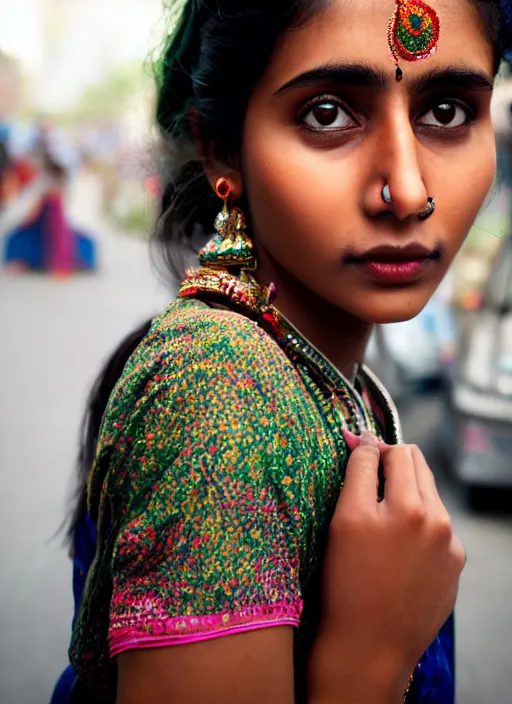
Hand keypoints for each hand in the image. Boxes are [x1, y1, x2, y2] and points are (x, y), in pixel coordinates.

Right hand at [309, 432, 464, 702]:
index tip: (355, 452)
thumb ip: (359, 472)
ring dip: (408, 488)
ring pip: (428, 488)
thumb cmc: (345, 584)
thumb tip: (364, 439)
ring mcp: (449, 541)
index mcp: (399, 507)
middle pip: (414, 460)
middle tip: (369, 478)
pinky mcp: (456, 561)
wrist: (370, 646)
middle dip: (391, 461)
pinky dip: (421, 520)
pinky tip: (400, 545)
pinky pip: (438, 521)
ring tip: (383, 514)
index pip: (384, 451)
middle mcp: (431, 518)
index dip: (365, 449)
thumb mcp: (343, 522)